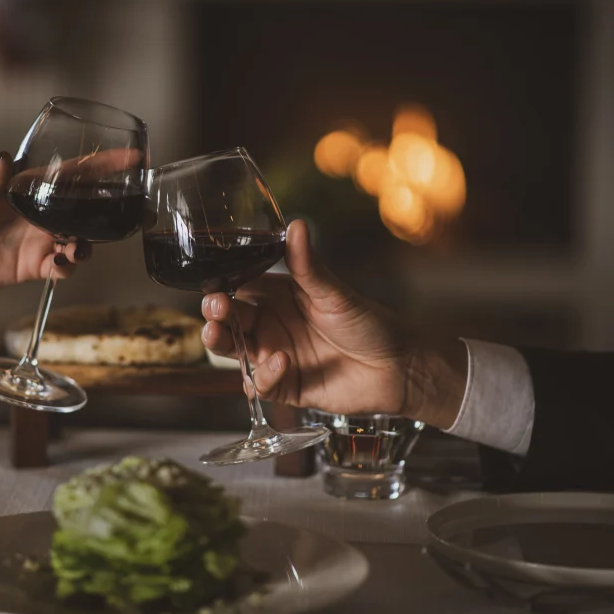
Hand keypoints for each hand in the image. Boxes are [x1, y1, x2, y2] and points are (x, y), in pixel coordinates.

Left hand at [0, 150, 136, 373]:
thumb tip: (1, 160)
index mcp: (35, 186)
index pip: (78, 172)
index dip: (107, 165)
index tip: (134, 158)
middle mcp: (45, 212)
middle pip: (88, 207)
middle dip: (112, 208)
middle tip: (134, 210)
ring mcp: (43, 239)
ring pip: (81, 239)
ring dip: (88, 242)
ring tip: (79, 246)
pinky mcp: (36, 264)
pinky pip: (63, 267)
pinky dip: (69, 265)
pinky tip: (64, 262)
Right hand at [200, 220, 466, 427]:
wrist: (398, 368)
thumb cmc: (369, 324)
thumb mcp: (335, 293)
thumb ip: (308, 266)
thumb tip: (296, 226)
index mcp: (278, 297)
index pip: (239, 288)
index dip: (223, 287)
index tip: (216, 284)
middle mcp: (271, 326)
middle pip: (230, 320)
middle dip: (216, 315)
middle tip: (214, 309)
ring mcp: (274, 357)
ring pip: (234, 352)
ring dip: (222, 343)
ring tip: (218, 333)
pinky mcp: (284, 387)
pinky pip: (260, 384)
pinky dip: (263, 375)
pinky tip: (280, 362)